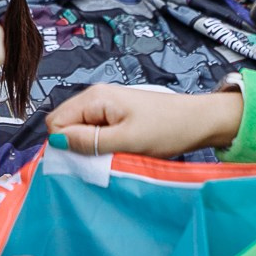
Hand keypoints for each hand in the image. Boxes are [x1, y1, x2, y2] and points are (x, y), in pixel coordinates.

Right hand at [45, 84, 242, 157]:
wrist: (199, 121)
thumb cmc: (167, 129)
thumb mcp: (126, 140)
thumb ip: (89, 141)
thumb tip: (55, 143)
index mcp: (95, 98)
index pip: (56, 123)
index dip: (65, 145)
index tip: (85, 160)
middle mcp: (96, 96)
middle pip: (65, 125)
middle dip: (76, 145)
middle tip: (101, 159)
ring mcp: (106, 104)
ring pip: (80, 130)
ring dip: (90, 146)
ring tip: (113, 154)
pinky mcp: (116, 114)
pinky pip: (95, 131)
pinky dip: (101, 144)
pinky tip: (118, 150)